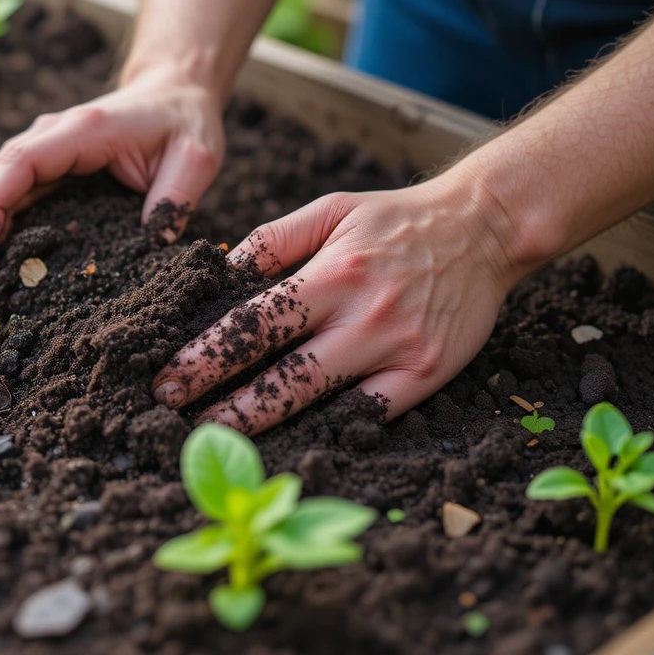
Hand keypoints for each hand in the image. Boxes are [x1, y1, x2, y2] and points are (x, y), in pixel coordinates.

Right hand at [0, 69, 225, 291]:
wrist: (174, 94)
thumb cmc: (183, 123)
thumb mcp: (196, 158)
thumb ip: (177, 199)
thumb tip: (154, 247)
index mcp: (82, 132)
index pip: (20, 162)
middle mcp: (50, 137)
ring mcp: (42, 152)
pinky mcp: (43, 170)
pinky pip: (4, 197)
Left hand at [151, 174, 529, 433]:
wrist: (486, 227)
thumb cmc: (397, 219)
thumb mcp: (331, 211)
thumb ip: (273, 240)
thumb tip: (218, 271)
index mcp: (334, 273)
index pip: (255, 324)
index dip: (206, 356)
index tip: (168, 378)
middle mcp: (365, 315)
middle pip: (282, 373)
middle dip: (224, 402)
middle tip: (176, 419)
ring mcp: (399, 349)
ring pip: (322, 399)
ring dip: (265, 423)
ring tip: (220, 437)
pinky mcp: (427, 374)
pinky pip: (371, 413)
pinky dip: (329, 429)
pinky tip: (292, 443)